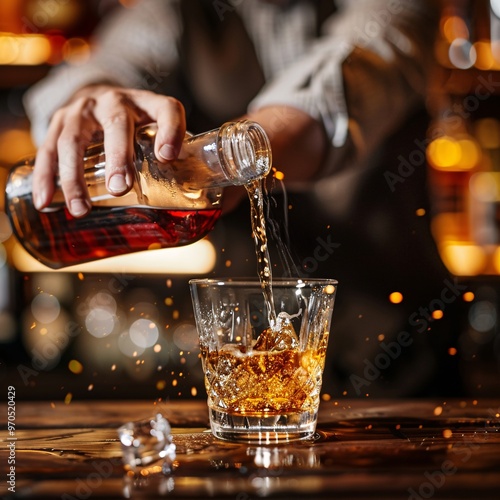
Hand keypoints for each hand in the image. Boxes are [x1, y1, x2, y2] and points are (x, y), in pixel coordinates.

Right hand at [32, 84, 186, 216]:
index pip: (166, 109)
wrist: (98, 95)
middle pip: (116, 123)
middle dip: (117, 157)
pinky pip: (47, 149)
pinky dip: (45, 177)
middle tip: (119, 189)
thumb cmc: (134, 121)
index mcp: (146, 103)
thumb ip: (169, 152)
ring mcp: (82, 110)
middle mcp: (113, 101)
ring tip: (81, 209)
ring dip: (75, 177)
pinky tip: (44, 201)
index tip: (167, 156)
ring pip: (73, 140)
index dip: (169, 131)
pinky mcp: (58, 122)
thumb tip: (185, 197)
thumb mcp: (156, 128)